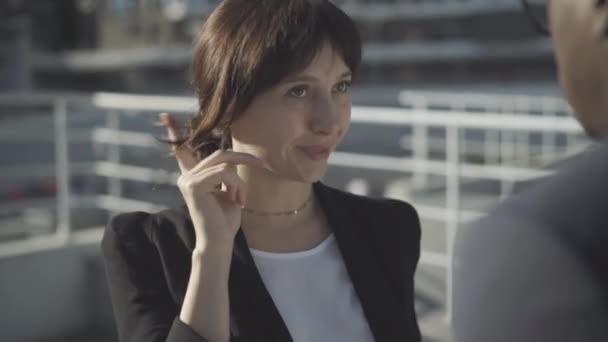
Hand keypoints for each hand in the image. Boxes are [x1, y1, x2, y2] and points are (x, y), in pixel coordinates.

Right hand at [158, 113, 269, 249]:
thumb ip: (226, 174)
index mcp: (193, 177)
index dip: (176, 133)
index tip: (165, 115)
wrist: (219, 242)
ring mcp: (187, 180)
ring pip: (225, 163)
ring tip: (240, 199)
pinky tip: (236, 201)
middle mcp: (186, 177)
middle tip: (265, 165)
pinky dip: (236, 186)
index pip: (183, 152)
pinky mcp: (193, 185)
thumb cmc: (225, 221)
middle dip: (245, 158)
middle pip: (221, 154)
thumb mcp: (229, 192)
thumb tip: (231, 162)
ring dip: (240, 181)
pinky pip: (224, 173)